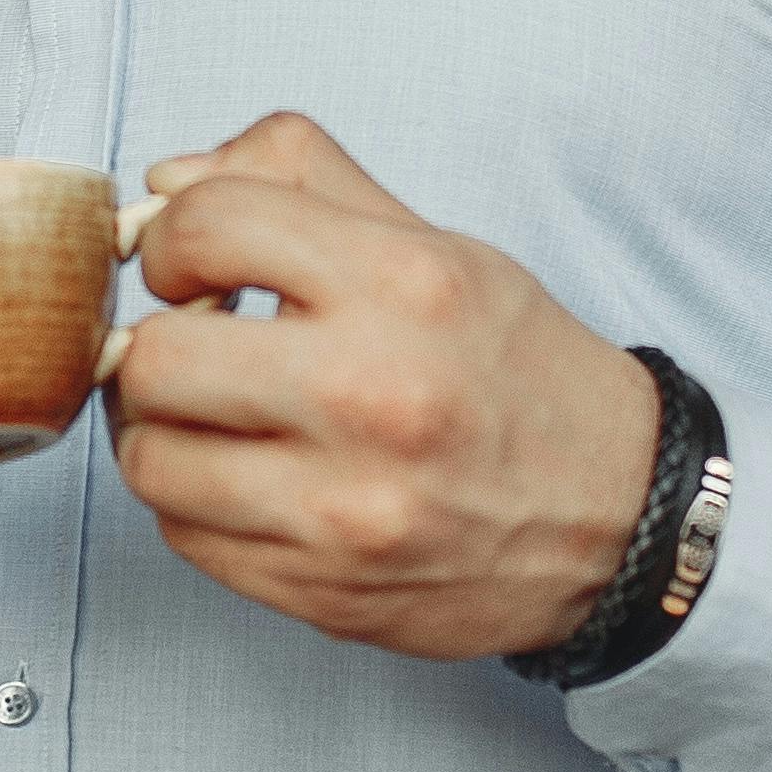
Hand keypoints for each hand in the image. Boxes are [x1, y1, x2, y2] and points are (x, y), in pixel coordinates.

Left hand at [105, 113, 662, 659]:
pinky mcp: (324, 590)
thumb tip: (163, 184)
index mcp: (402, 285)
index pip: (204, 225)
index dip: (173, 241)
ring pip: (149, 460)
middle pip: (151, 359)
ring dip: (163, 432)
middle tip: (194, 348)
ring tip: (212, 418)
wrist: (622, 517)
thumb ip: (300, 181)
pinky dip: (198, 505)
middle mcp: (372, 394)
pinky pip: (185, 538)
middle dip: (153, 346)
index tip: (195, 267)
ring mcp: (344, 508)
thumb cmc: (515, 372)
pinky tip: (251, 480)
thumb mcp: (435, 244)